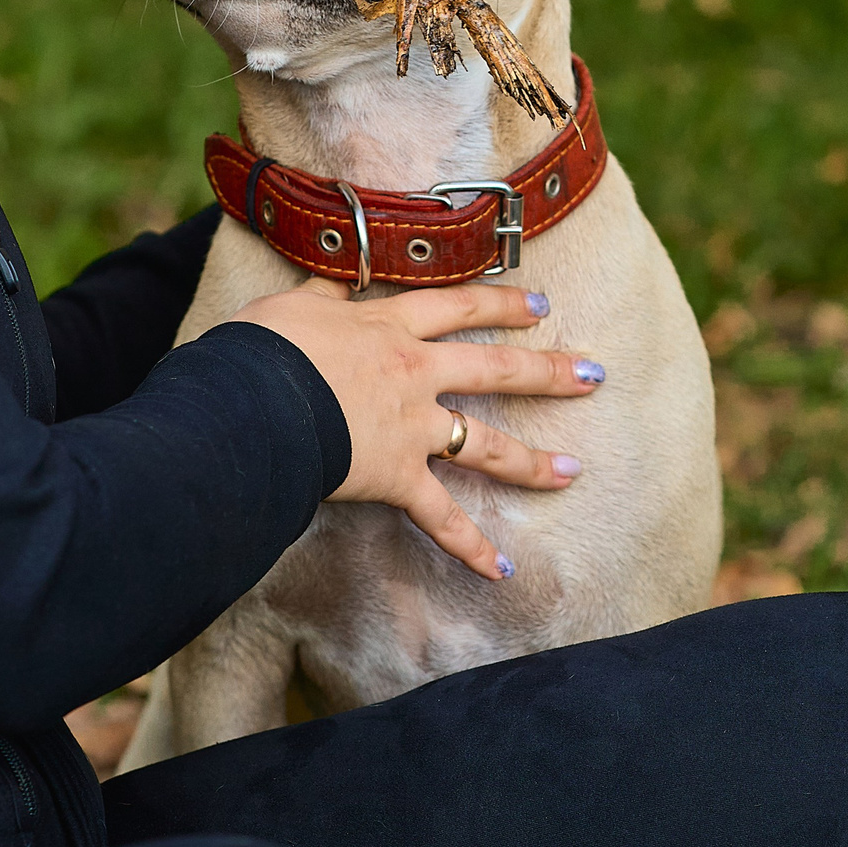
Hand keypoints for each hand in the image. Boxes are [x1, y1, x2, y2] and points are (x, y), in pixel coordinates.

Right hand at [234, 278, 601, 581]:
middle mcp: (416, 373)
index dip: (501, 303)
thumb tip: (334, 277)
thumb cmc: (264, 350)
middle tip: (593, 375)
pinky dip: (470, 548)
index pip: (458, 306)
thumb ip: (323, 293)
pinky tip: (502, 570)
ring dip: (534, 462)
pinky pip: (441, 519)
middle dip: (550, 372)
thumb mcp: (293, 306)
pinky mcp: (398, 478)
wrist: (254, 401)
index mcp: (391, 326)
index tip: (539, 306)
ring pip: (488, 446)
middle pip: (497, 368)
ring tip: (574, 472)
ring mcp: (413, 429)